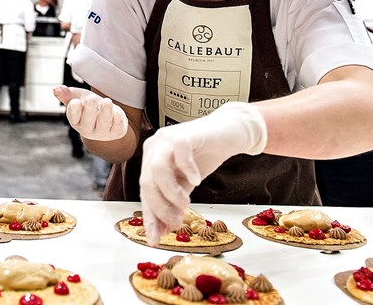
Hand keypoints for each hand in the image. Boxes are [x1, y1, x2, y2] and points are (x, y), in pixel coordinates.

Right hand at [53, 86, 127, 140]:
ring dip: (105, 112)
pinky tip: (116, 110)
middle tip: (91, 98)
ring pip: (104, 123)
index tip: (75, 102)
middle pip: (88, 121)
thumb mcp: (77, 98)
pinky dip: (118, 117)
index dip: (74, 110)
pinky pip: (118, 126)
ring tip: (106, 101)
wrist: (106, 117)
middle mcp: (88, 129)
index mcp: (76, 121)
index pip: (73, 117)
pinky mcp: (117, 131)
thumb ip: (67, 94)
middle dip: (89, 109)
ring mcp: (103, 132)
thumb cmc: (88, 106)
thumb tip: (56, 89)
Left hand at [139, 102, 265, 245]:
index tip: (155, 240)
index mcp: (150, 160)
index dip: (150, 217)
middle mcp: (154, 147)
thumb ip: (173, 204)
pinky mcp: (185, 133)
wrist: (227, 134)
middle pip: (146, 182)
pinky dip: (187, 169)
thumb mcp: (186, 185)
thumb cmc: (204, 157)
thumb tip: (163, 231)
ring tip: (186, 203)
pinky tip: (196, 181)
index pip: (145, 192)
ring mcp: (167, 138)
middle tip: (177, 222)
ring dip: (171, 192)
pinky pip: (179, 151)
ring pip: (157, 168)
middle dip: (160, 208)